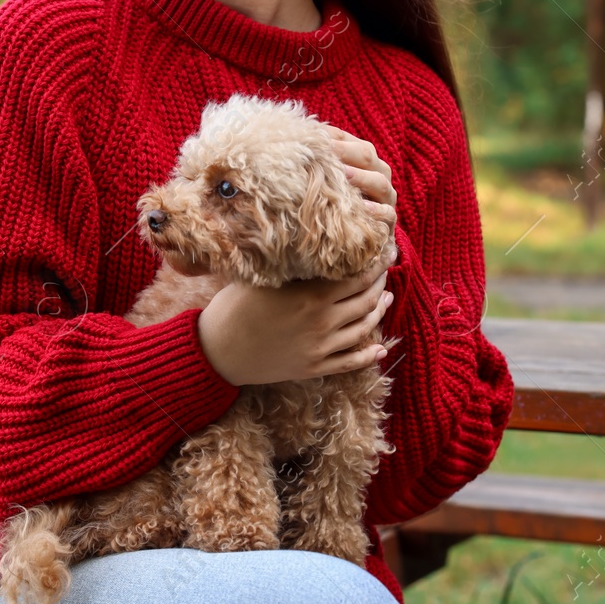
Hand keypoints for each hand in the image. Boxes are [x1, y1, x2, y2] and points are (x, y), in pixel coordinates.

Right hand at [197, 243, 397, 386]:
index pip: (358, 276)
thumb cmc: (235, 306)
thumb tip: (309, 235)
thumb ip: (291, 261)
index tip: (384, 250)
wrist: (217, 351)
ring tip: (387, 298)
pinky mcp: (314, 368)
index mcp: (312, 295)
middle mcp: (322, 321)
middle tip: (386, 269)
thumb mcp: (263, 275)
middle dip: (380, 283)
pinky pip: (350, 363)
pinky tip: (380, 350)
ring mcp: (321, 348)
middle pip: (366, 300)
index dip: (376, 262)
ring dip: (379, 312)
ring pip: (364, 329)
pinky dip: (369, 356)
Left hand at [321, 121, 398, 263]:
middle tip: (327, 150)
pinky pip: (388, 214)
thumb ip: (316, 163)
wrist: (352, 241)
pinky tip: (363, 208)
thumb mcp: (324, 182)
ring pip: (380, 182)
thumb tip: (293, 139)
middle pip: (367, 156)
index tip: (313, 136)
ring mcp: (386, 198)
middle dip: (346, 152)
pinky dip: (377, 211)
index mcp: (364, 160)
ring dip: (362, 178)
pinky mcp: (388, 222)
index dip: (334, 137)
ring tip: (344, 175)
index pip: (349, 141)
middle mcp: (378, 175)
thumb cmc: (333, 204)